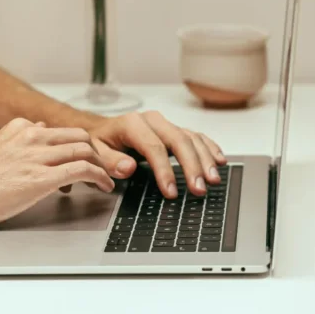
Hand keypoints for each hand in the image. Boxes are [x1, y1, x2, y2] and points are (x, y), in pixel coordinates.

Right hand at [0, 118, 114, 232]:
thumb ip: (20, 140)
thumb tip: (40, 130)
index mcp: (20, 128)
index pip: (63, 131)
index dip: (80, 146)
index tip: (89, 159)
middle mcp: (30, 137)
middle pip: (80, 136)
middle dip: (98, 153)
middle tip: (105, 168)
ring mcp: (35, 156)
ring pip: (85, 150)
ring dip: (103, 165)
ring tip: (108, 178)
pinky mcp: (39, 178)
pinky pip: (81, 170)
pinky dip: (99, 176)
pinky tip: (103, 186)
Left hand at [87, 111, 225, 198]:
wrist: (102, 130)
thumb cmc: (100, 143)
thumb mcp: (95, 153)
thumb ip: (109, 161)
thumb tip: (128, 168)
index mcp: (132, 123)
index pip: (153, 147)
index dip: (164, 171)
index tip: (171, 193)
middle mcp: (153, 120)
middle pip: (179, 140)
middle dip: (192, 166)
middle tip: (199, 188)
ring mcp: (166, 124)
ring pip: (191, 138)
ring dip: (205, 159)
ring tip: (213, 180)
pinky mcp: (174, 130)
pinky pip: (196, 136)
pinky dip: (209, 148)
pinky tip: (219, 160)